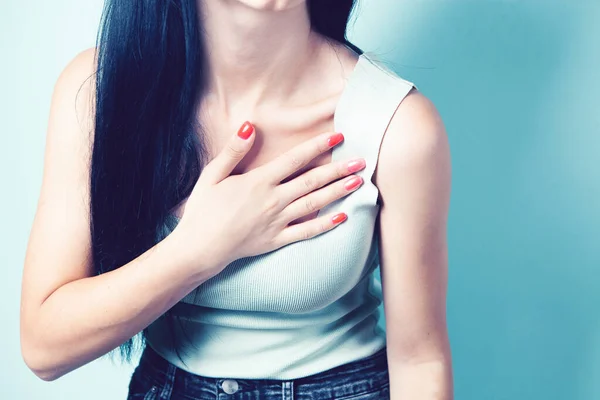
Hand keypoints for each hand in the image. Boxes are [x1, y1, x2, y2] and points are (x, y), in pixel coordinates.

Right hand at [173, 121, 365, 274]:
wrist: (197, 248)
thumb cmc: (202, 211)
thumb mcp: (212, 175)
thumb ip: (233, 151)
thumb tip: (248, 125)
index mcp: (258, 181)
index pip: (295, 159)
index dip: (318, 146)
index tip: (338, 136)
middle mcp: (273, 200)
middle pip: (312, 181)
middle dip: (339, 169)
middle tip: (362, 160)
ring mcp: (277, 222)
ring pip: (314, 204)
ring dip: (339, 192)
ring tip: (359, 182)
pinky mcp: (277, 240)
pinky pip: (306, 232)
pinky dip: (325, 225)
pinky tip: (343, 217)